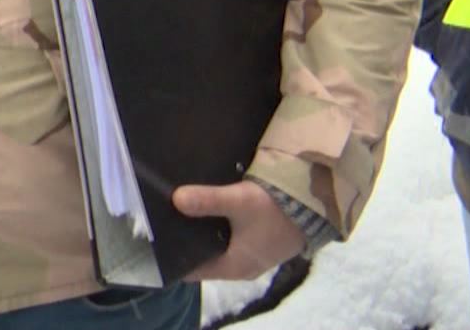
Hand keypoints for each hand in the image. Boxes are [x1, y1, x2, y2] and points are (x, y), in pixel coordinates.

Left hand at [172, 180, 305, 280]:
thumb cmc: (276, 209)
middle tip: (162, 220)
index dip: (175, 256)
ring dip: (203, 233)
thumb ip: (208, 200)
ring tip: (178, 212)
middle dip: (187, 241)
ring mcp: (253, 256)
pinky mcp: (260, 243)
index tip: (155, 238)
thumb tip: (176, 199)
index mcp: (234, 267)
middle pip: (205, 257)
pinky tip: (207, 211)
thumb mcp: (239, 202)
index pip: (194, 270)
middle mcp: (242, 267)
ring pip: (218, 247)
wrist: (314, 206)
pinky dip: (218, 229)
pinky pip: (231, 240)